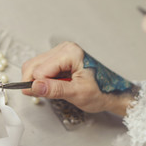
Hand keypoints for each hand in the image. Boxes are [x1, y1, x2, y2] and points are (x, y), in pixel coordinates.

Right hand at [21, 42, 136, 115]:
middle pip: (32, 65)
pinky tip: (52, 86)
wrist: (112, 92)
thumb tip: (35, 86)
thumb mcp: (78, 93)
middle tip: (42, 95)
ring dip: (37, 81)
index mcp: (70, 53)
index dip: (38, 85)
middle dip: (33, 82)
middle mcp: (64, 49)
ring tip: (52, 90)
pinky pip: (40, 69)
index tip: (42, 95)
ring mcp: (60, 53)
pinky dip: (41, 80)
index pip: (39, 70)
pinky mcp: (58, 60)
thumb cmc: (101, 91)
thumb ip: (55, 90)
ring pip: (33, 67)